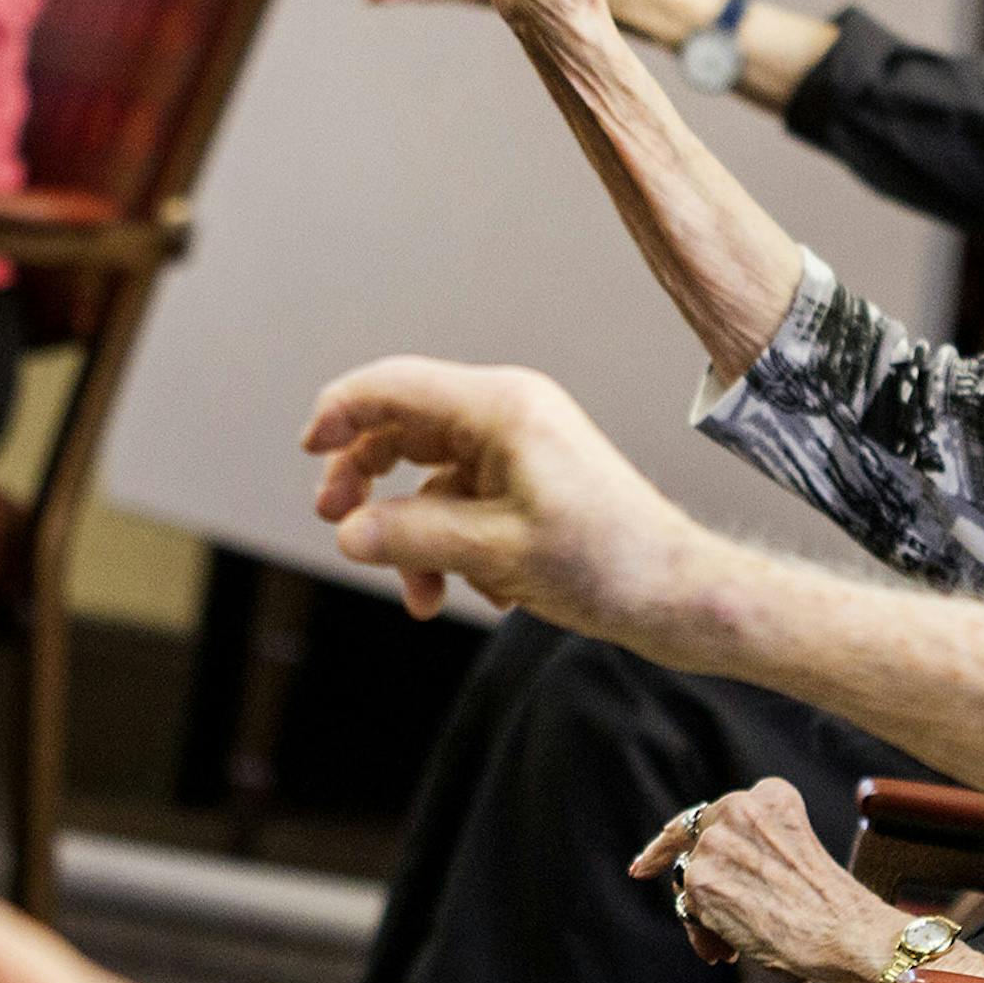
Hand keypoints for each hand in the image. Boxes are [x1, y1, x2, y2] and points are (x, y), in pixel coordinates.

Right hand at [306, 354, 709, 633]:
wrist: (676, 594)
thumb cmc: (605, 563)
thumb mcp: (495, 552)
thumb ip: (412, 536)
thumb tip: (347, 533)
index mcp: (502, 407)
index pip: (396, 384)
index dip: (341, 411)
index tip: (307, 451)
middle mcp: (509, 415)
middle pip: (404, 428)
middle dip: (366, 481)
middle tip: (337, 526)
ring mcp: (519, 450)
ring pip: (429, 479)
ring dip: (413, 536)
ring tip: (422, 598)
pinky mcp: (528, 486)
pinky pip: (462, 505)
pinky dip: (453, 548)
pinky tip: (480, 595)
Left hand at [627, 778, 900, 982]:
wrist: (844, 932)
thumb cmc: (828, 907)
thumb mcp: (792, 853)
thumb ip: (750, 848)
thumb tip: (692, 881)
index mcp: (770, 795)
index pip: (713, 814)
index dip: (677, 837)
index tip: (646, 863)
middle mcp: (739, 806)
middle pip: (696, 846)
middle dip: (700, 887)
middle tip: (706, 927)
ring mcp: (717, 841)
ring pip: (691, 878)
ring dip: (705, 917)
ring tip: (729, 949)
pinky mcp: (701, 878)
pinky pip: (688, 909)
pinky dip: (704, 934)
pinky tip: (728, 952)